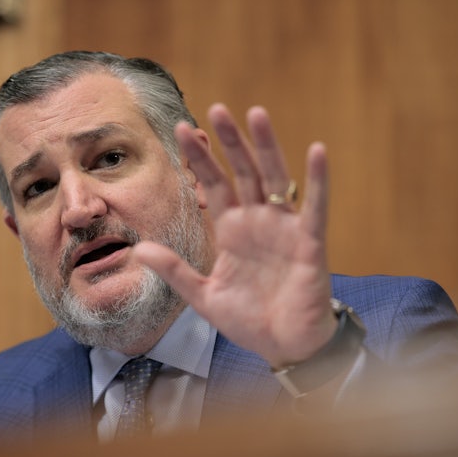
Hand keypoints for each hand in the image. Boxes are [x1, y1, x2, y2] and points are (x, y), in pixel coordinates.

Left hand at [133, 104, 336, 367]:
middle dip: (229, 141)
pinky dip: (318, 180)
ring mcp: (284, 228)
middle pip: (242, 172)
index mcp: (231, 231)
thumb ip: (175, 271)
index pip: (213, 185)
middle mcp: (257, 222)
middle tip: (215, 109)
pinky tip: (317, 151)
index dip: (200, 158)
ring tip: (255, 114)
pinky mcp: (309, 242)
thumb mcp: (203, 296)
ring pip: (275, 178)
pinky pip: (315, 207)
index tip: (182, 129)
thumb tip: (139, 249)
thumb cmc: (248, 320)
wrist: (285, 347)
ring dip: (266, 147)